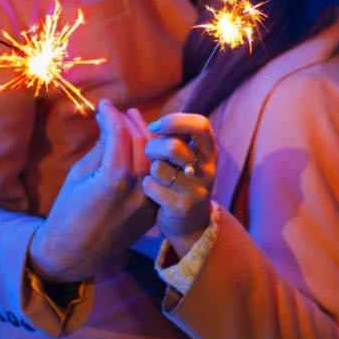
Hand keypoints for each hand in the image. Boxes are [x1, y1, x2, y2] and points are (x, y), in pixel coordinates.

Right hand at [29, 98, 156, 282]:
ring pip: (153, 158)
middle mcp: (136, 189)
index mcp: (114, 178)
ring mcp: (147, 201)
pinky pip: (155, 177)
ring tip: (132, 121)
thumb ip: (100, 149)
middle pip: (140, 142)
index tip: (103, 105)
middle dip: (128, 122)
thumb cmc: (68, 210)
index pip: (119, 133)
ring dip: (144, 136)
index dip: (111, 115)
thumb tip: (109, 125)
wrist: (74, 252)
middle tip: (117, 111)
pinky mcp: (151, 211)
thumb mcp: (79, 175)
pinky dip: (150, 159)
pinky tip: (142, 147)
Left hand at [142, 113, 217, 257]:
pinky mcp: (182, 207)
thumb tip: (130, 113)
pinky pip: (151, 186)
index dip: (175, 121)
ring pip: (158, 167)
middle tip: (148, 154)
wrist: (189, 225)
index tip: (155, 126)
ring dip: (148, 170)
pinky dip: (146, 187)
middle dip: (152, 147)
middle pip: (174, 146)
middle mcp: (208, 169)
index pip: (200, 125)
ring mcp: (197, 190)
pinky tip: (153, 194)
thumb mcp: (178, 156)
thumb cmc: (177, 181)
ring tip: (153, 177)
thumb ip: (162, 135)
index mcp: (208, 151)